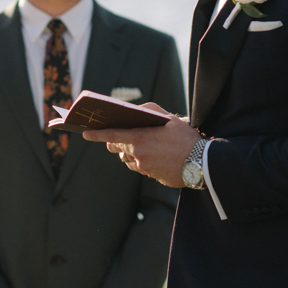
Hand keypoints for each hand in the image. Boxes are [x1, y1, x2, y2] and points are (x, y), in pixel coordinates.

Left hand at [82, 103, 199, 187]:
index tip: (85, 132)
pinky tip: (157, 156)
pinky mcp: (151, 176)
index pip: (111, 135)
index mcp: (139, 138)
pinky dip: (143, 161)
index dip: (96, 134)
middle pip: (118, 148)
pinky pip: (140, 167)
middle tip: (122, 136)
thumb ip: (148, 111)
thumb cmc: (186, 138)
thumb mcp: (169, 118)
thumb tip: (133, 111)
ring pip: (128, 158)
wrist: (201, 164)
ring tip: (149, 145)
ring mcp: (143, 167)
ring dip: (131, 152)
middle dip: (117, 142)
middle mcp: (137, 154)